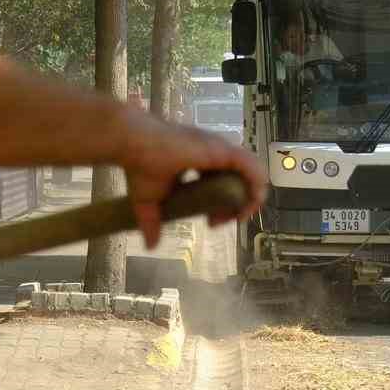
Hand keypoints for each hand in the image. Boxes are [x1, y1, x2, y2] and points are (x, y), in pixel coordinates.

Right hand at [116, 112, 266, 248]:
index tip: (210, 222)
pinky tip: (247, 207)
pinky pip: (253, 169)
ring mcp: (220, 150)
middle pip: (239, 180)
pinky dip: (256, 188)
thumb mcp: (147, 201)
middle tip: (219, 222)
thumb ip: (151, 222)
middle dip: (236, 205)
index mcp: (199, 160)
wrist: (133, 144)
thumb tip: (151, 245)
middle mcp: (213, 153)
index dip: (224, 205)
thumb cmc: (140, 165)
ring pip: (251, 174)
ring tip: (237, 217)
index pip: (224, 181)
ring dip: (250, 198)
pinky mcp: (223, 151)